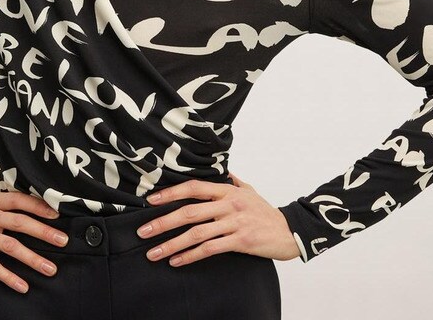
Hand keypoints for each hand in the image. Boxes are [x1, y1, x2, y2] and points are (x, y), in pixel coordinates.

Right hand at [0, 192, 67, 293]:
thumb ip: (8, 205)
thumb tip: (38, 208)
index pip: (21, 201)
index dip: (40, 206)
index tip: (58, 214)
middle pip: (20, 223)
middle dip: (44, 232)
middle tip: (62, 240)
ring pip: (10, 247)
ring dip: (32, 258)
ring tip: (49, 267)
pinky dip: (9, 277)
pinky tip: (23, 285)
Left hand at [137, 171, 301, 266]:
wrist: (290, 231)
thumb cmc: (266, 211)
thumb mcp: (248, 190)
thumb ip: (231, 181)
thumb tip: (221, 170)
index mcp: (227, 190)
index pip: (194, 187)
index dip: (171, 193)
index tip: (152, 200)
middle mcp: (228, 204)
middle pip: (189, 211)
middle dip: (163, 222)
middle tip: (143, 232)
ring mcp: (234, 223)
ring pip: (196, 233)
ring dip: (172, 244)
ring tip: (153, 253)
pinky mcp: (240, 241)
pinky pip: (210, 249)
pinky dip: (190, 256)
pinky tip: (176, 261)